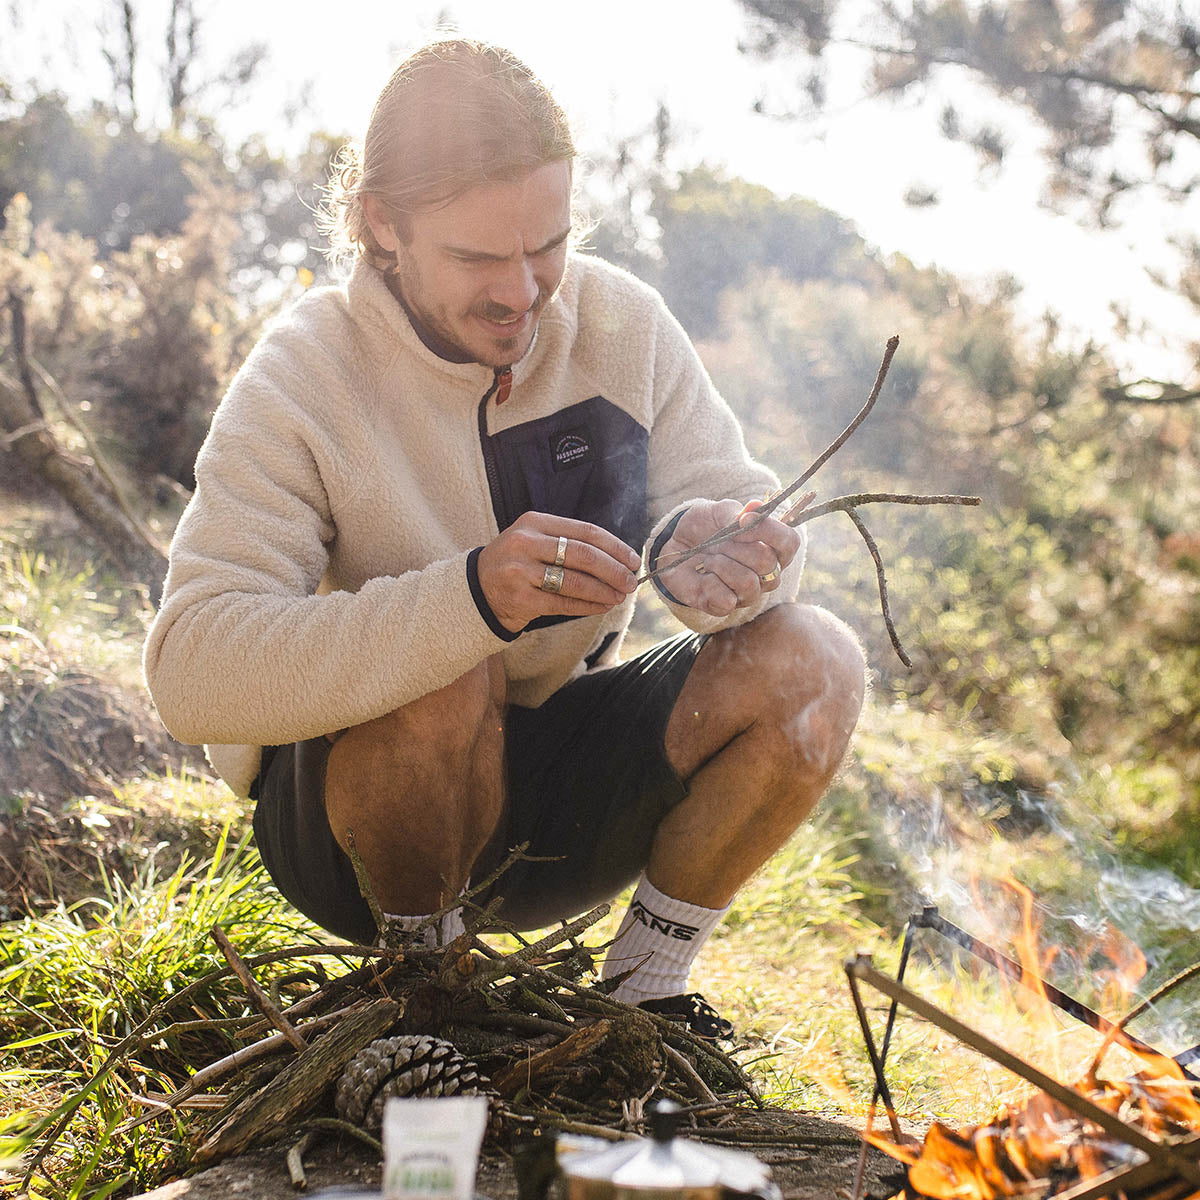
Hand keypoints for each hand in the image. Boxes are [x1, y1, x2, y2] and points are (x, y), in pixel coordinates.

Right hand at [477, 512, 640, 632]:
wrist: (476, 589)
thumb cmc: (516, 563)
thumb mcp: (535, 540)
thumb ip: (569, 543)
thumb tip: (618, 559)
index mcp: (534, 522)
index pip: (585, 531)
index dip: (614, 546)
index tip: (632, 559)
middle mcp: (525, 543)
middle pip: (583, 555)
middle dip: (613, 570)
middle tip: (631, 582)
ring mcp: (521, 571)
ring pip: (575, 581)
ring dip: (603, 591)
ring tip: (619, 596)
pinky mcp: (520, 598)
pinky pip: (562, 603)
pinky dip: (586, 606)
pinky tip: (601, 606)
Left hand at [652, 499, 800, 616]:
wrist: (674, 544)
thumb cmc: (704, 527)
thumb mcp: (718, 511)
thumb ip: (736, 511)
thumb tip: (754, 508)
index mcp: (773, 548)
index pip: (789, 542)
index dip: (768, 530)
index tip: (742, 519)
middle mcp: (767, 574)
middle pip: (766, 562)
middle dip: (736, 547)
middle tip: (719, 541)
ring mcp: (748, 593)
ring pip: (747, 582)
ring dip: (721, 564)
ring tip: (709, 558)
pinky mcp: (725, 607)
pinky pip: (726, 600)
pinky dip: (709, 584)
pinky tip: (703, 575)